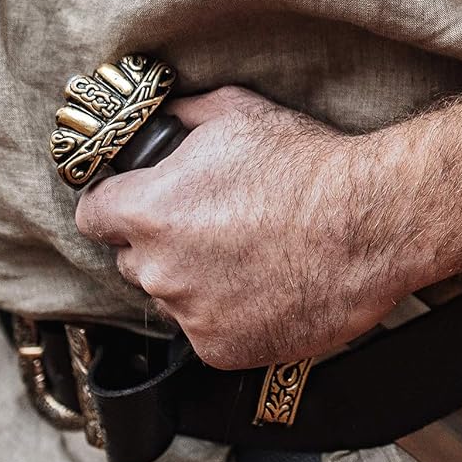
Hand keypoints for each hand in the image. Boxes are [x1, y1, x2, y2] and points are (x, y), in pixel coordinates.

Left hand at [74, 87, 420, 369]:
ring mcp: (189, 314)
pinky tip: (266, 285)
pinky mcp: (222, 349)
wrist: (369, 223)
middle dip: (161, 244)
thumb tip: (161, 116)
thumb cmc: (308, 165)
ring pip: (172, 297)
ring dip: (196, 281)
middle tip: (214, 226)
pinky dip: (230, 315)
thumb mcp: (239, 112)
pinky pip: (208, 331)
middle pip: (132, 260)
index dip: (117, 205)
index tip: (138, 204)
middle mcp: (158, 268)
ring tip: (250, 255)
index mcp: (148, 210)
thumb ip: (184, 115)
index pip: (93, 215)